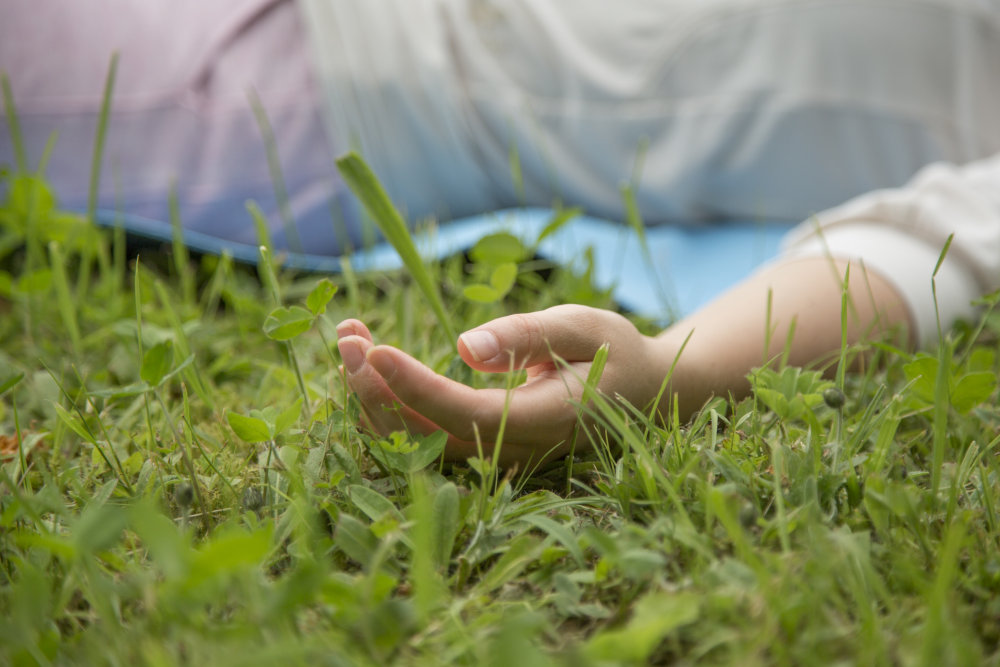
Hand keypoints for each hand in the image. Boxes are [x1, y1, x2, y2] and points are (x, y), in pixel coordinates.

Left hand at [336, 305, 670, 467]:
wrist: (638, 394)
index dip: (414, 387)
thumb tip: (464, 349)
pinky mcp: (479, 451)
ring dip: (372, 397)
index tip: (373, 349)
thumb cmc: (612, 352)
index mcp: (545, 419)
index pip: (465, 413)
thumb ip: (525, 336)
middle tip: (347, 333)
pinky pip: (421, 439)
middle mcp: (513, 450)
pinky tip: (368, 367)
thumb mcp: (581, 326)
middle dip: (375, 388)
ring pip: (415, 444)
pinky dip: (386, 404)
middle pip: (427, 436)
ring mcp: (494, 458)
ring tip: (349, 339)